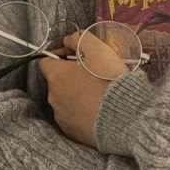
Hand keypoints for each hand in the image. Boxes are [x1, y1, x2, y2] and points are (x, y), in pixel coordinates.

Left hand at [37, 30, 128, 147]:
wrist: (123, 117)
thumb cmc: (109, 80)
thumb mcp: (98, 50)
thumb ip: (80, 39)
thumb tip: (68, 39)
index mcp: (57, 76)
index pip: (45, 61)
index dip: (59, 55)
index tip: (75, 56)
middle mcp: (53, 97)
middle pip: (56, 81)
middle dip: (70, 76)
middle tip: (91, 74)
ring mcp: (61, 116)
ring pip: (64, 99)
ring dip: (75, 94)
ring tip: (97, 94)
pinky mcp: (70, 131)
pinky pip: (72, 117)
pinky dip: (80, 111)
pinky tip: (97, 110)